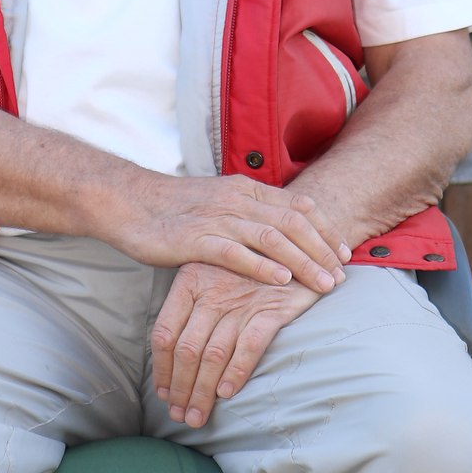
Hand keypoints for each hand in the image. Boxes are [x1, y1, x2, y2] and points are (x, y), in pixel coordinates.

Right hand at [103, 173, 351, 294]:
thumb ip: (249, 212)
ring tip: (323, 284)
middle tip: (341, 275)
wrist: (128, 202)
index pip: (297, 206)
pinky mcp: (195, 238)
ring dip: (303, 261)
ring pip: (272, 237)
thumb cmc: (173, 208)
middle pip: (292, 222)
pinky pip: (236, 252)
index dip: (325, 229)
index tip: (343, 252)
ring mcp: (216, 217)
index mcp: (244, 189)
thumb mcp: (218, 202)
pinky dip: (262, 266)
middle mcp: (236, 199)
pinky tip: (282, 280)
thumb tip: (282, 229)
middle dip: (322, 249)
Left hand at [151, 262, 326, 428]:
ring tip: (197, 417)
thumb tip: (173, 357)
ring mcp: (242, 300)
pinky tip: (226, 394)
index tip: (163, 394)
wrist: (298, 246)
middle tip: (180, 415)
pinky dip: (236, 372)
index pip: (164, 333)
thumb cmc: (249, 269)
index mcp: (190, 281)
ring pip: (213, 354)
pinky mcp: (272, 309)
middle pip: (186, 350)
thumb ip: (193, 308)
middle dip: (180, 389)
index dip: (162, 369)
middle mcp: (212, 291)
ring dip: (202, 391)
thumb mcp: (214, 276)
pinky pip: (248, 346)